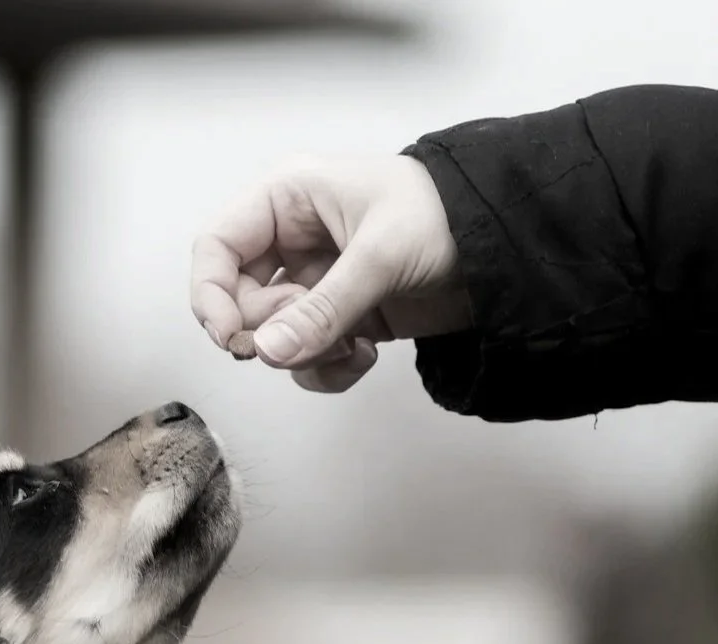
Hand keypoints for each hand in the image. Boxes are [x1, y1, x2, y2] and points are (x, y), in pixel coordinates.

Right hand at [190, 154, 469, 392]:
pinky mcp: (339, 319)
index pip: (216, 247)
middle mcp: (293, 242)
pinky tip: (366, 353)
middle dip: (273, 332)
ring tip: (352, 344)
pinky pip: (306, 358)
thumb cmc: (449, 216)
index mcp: (289, 200)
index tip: (233, 339)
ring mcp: (315, 284)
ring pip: (273, 339)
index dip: (210, 296)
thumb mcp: (381, 256)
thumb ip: (323, 310)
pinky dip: (330, 368)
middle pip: (239, 303)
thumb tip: (269, 353)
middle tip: (309, 337)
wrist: (506, 249)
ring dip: (307, 355)